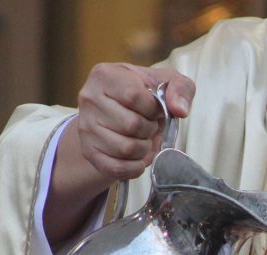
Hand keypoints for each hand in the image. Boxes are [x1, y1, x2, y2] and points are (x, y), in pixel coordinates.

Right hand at [75, 63, 193, 181]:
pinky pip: (116, 168)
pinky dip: (134, 167)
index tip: (155, 109)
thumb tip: (180, 110)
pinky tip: (139, 157)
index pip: (133, 96)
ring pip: (125, 148)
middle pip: (131, 125)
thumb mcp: (167, 82)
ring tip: (143, 139)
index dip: (153, 108)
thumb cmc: (145, 95)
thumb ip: (180, 89)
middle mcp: (89, 98)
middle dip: (150, 129)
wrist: (119, 111)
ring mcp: (86, 126)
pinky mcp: (89, 151)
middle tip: (149, 125)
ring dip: (144, 148)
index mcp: (105, 75)